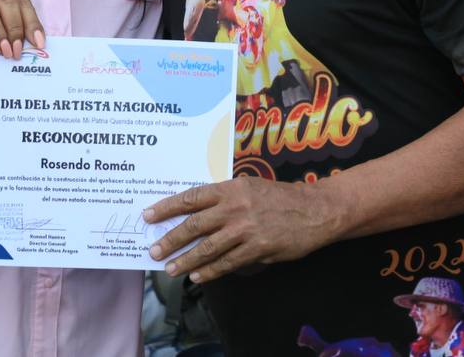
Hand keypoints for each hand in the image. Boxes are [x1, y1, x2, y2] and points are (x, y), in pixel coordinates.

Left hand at [142, 176, 339, 283]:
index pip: (192, 198)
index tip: (148, 215)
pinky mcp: (258, 248)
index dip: (168, 207)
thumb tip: (195, 212)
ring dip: (186, 259)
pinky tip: (197, 276)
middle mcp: (235, 207)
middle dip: (170, 239)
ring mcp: (246, 229)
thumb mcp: (249, 187)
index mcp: (231, 188)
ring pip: (208, 247)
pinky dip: (210, 271)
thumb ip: (224, 197)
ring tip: (171, 268)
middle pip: (194, 225)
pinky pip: (227, 263)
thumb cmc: (279, 197)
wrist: (315, 210)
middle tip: (154, 250)